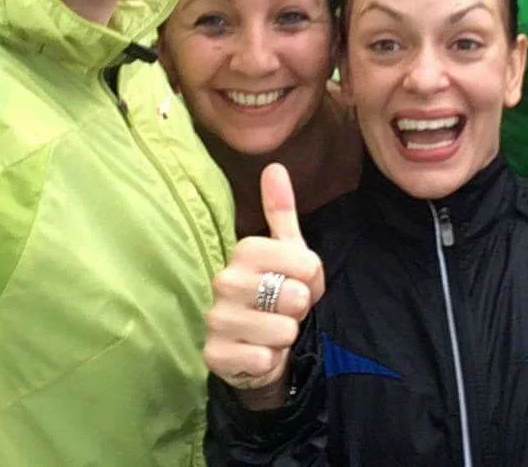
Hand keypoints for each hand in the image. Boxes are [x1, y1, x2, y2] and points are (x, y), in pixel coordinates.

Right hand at [204, 163, 324, 408]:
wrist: (252, 346)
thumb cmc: (274, 294)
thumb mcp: (287, 252)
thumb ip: (282, 211)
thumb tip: (275, 167)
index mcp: (244, 251)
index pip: (307, 264)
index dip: (313, 279)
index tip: (296, 282)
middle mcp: (224, 281)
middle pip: (296, 297)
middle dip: (299, 309)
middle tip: (282, 310)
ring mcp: (215, 318)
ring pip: (283, 331)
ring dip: (285, 337)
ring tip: (270, 332)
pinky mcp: (214, 355)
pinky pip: (265, 359)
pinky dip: (270, 361)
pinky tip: (257, 353)